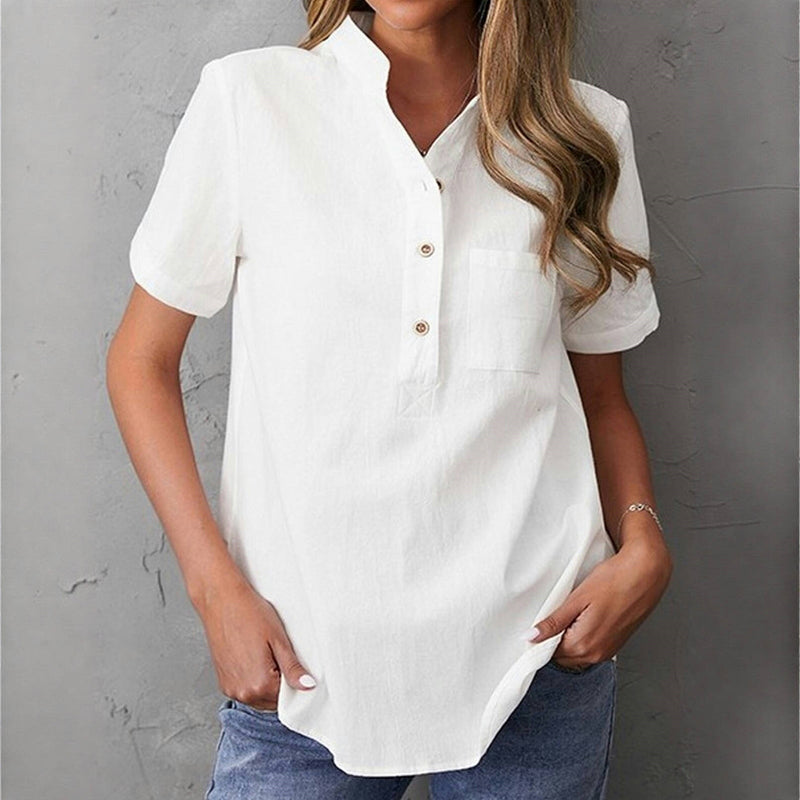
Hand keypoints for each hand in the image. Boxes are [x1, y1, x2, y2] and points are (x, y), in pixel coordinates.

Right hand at [192, 568, 316, 710]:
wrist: (221, 600)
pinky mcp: (222, 681)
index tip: (293, 665)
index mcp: (259, 684)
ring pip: (258, 696)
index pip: (286, 698)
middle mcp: (242, 692)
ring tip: (264, 654)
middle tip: (279, 656)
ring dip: (265, 683)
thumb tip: (308, 686)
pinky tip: (253, 656)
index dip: (293, 681)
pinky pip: (244, 689)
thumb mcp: (278, 640)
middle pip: (271, 701)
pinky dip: (252, 679)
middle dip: (279, 684)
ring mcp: (230, 688)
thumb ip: (293, 668)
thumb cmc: (249, 613)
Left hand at [525, 526, 672, 669]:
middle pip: (563, 656)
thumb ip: (554, 622)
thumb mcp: (577, 599)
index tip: (536, 624)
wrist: (646, 573)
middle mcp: (597, 654)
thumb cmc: (614, 580)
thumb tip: (531, 638)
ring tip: (571, 612)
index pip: (549, 654)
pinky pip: (591, 648)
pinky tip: (584, 617)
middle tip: (553, 614)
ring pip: (577, 653)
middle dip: (553, 641)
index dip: (540, 640)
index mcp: (584, 645)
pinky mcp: (616, 643)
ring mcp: (608, 650)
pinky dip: (582, 637)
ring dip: (568, 639)